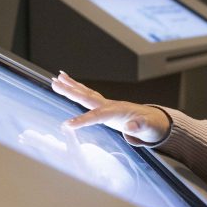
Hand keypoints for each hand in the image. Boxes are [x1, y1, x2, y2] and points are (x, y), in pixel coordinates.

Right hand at [51, 71, 170, 144]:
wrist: (151, 119)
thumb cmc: (149, 125)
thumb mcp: (148, 128)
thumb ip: (139, 127)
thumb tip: (130, 128)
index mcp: (117, 112)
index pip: (97, 116)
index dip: (83, 120)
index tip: (67, 124)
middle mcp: (109, 105)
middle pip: (87, 97)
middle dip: (71, 92)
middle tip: (55, 84)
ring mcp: (106, 103)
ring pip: (85, 93)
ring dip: (70, 86)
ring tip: (56, 79)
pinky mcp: (103, 105)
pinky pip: (87, 95)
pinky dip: (76, 89)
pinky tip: (66, 83)